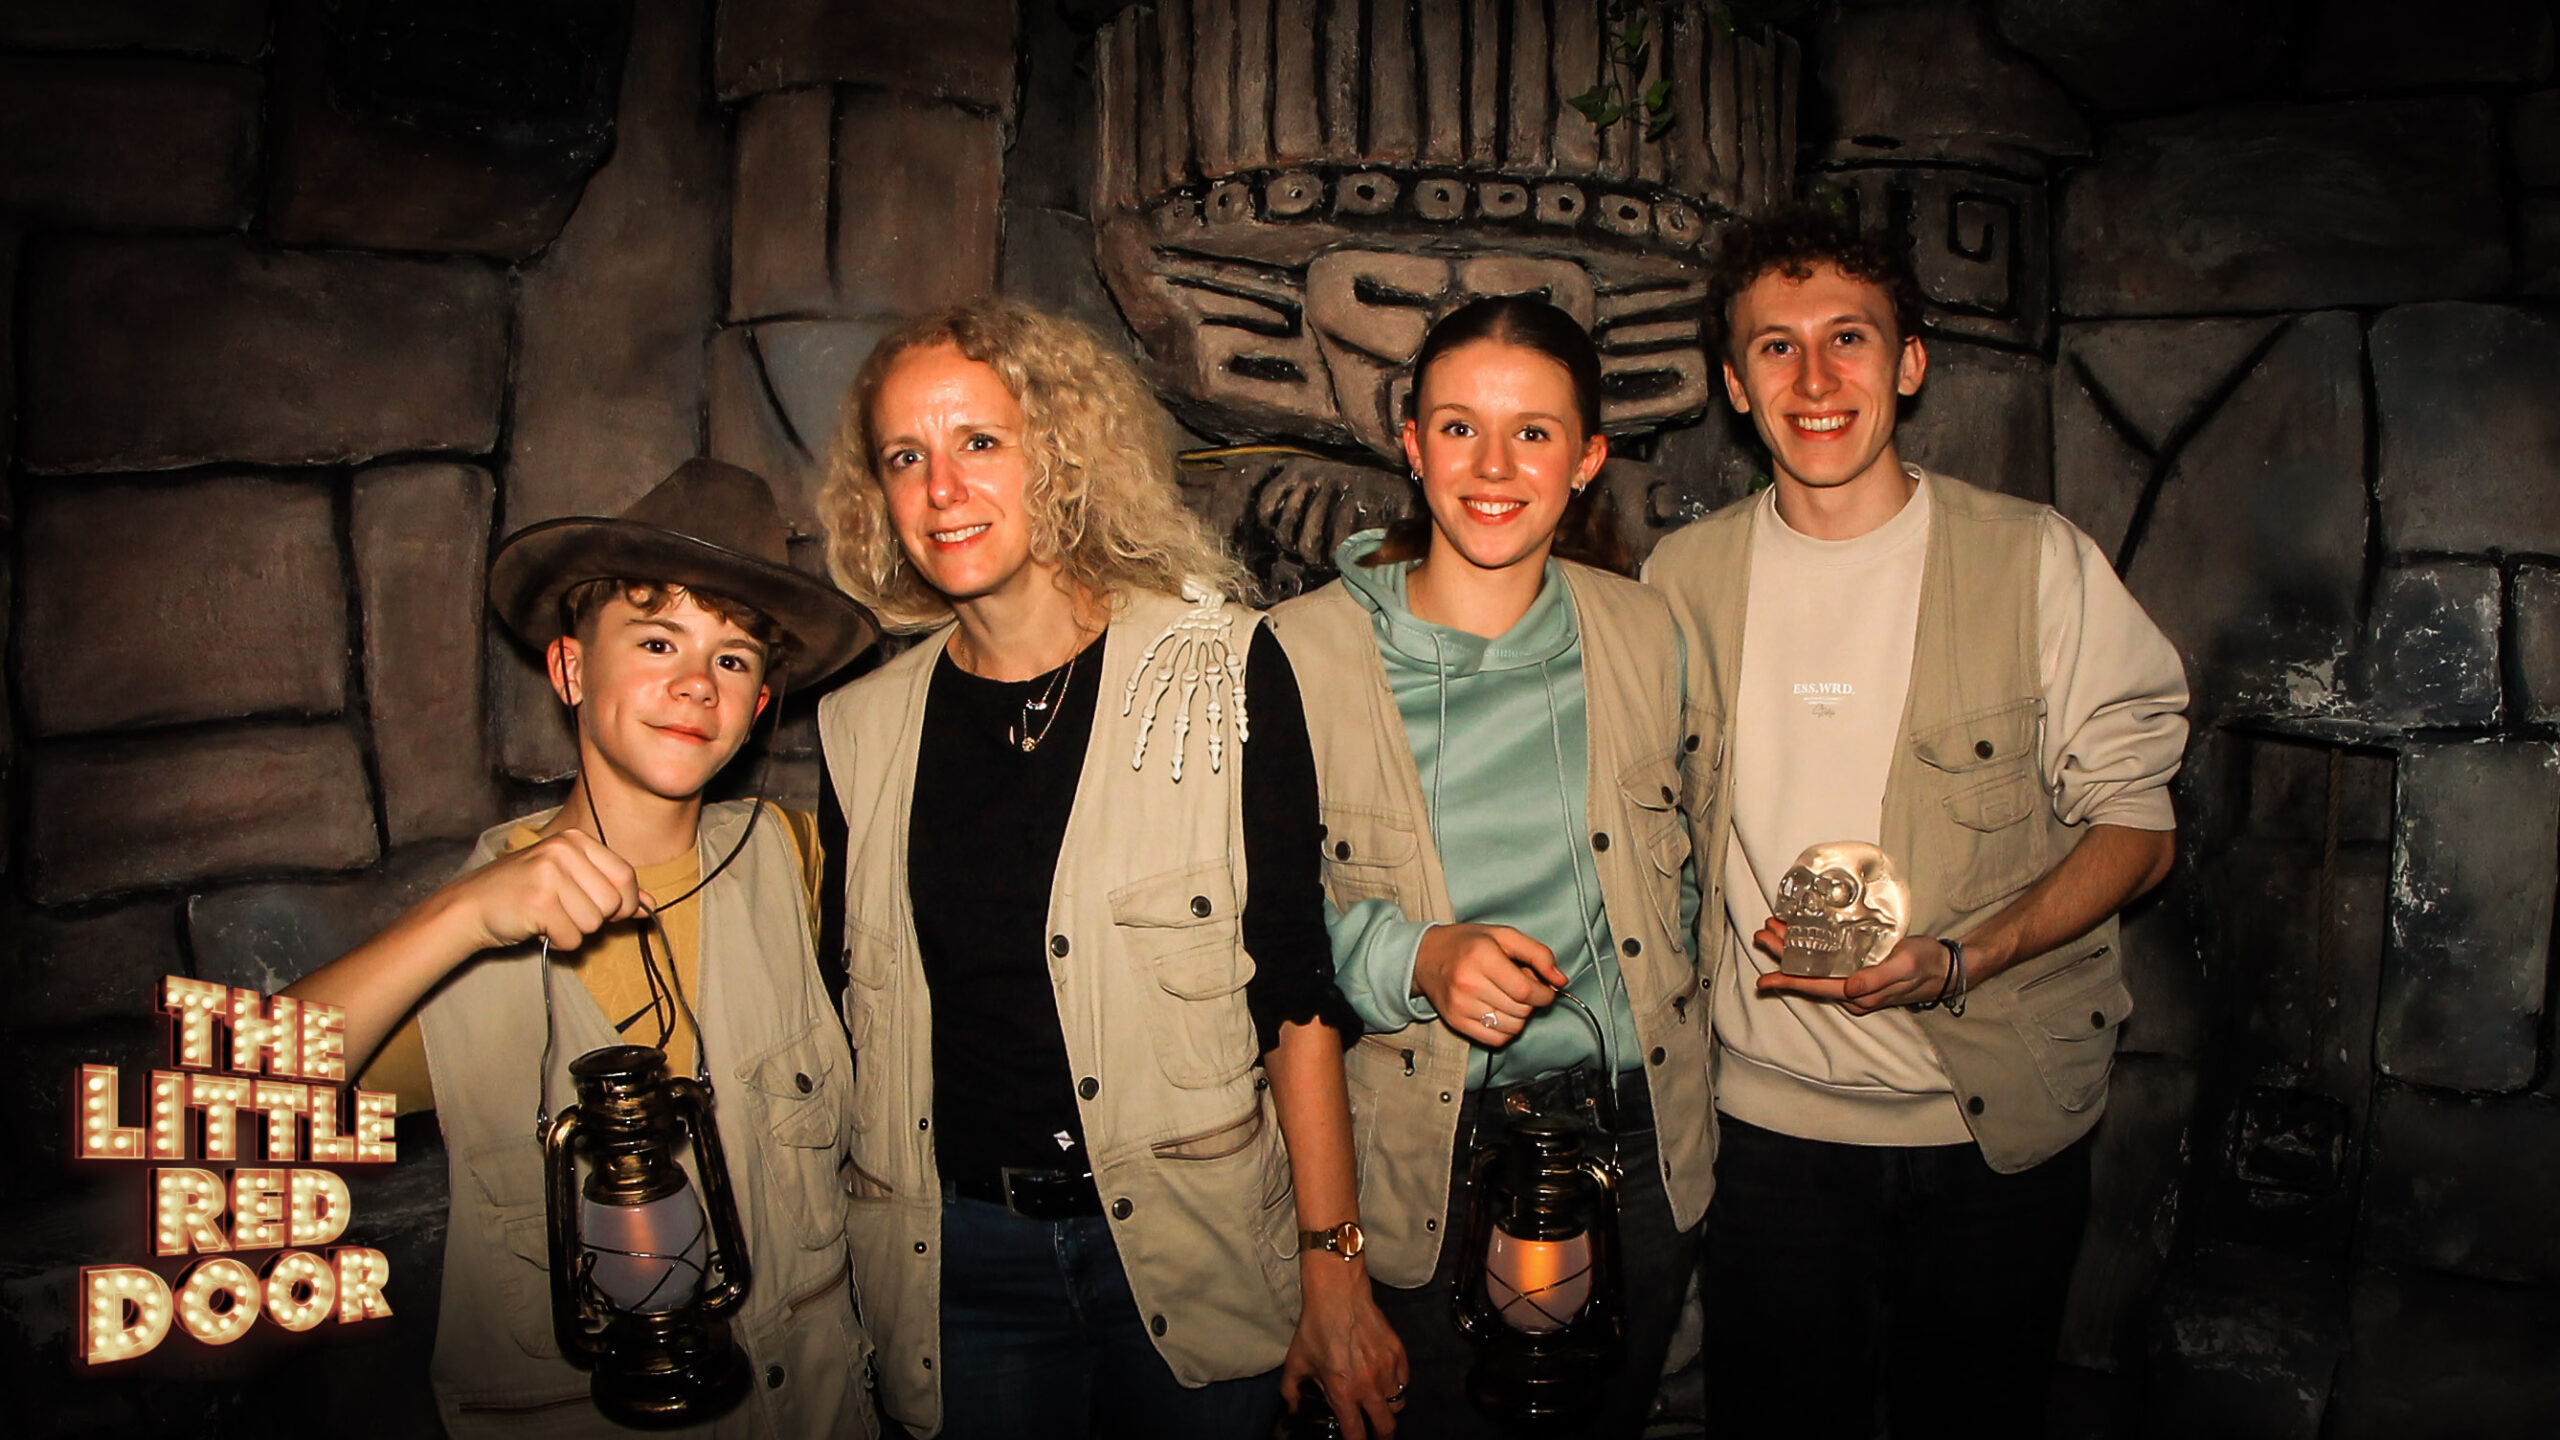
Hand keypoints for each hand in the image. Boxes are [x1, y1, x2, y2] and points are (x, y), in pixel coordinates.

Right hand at [447, 830, 644, 952]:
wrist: (470, 906)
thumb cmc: (523, 893)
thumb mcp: (569, 879)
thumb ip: (610, 888)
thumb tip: (651, 904)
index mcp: (575, 840)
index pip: (625, 876)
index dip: (624, 903)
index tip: (607, 912)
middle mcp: (564, 851)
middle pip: (612, 903)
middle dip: (593, 919)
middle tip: (565, 913)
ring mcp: (550, 874)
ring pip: (594, 923)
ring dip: (573, 931)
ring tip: (548, 918)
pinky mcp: (539, 902)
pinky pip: (573, 938)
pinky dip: (559, 942)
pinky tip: (538, 928)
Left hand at [1281, 1265, 1406, 1438]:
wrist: (1338, 1295)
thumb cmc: (1316, 1327)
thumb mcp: (1296, 1362)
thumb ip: (1290, 1390)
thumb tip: (1293, 1407)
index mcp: (1342, 1392)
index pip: (1356, 1433)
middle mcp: (1368, 1386)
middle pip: (1386, 1427)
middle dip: (1382, 1437)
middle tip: (1378, 1435)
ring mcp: (1386, 1370)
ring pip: (1398, 1404)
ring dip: (1389, 1409)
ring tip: (1381, 1405)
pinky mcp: (1398, 1353)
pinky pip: (1404, 1381)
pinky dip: (1397, 1385)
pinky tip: (1386, 1381)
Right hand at [1412, 924, 1567, 1046]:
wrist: (1426, 957)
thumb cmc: (1468, 944)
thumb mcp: (1504, 936)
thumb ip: (1538, 954)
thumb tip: (1561, 980)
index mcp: (1483, 956)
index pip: (1526, 991)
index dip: (1545, 995)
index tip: (1546, 990)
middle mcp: (1469, 983)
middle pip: (1521, 1010)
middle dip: (1530, 1002)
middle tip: (1520, 988)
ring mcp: (1460, 1006)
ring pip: (1511, 1027)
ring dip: (1519, 1016)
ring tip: (1508, 999)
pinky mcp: (1456, 1022)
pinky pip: (1495, 1039)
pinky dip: (1506, 1029)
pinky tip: (1499, 1012)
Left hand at [1754, 922, 1952, 1015]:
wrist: (1947, 967)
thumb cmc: (1926, 965)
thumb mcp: (1904, 967)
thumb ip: (1877, 978)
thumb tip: (1848, 988)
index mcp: (1859, 994)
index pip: (1815, 987)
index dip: (1788, 981)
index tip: (1763, 979)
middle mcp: (1852, 993)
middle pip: (1810, 977)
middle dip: (1783, 957)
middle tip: (1763, 935)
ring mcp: (1855, 984)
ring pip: (1816, 969)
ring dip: (1794, 951)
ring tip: (1774, 931)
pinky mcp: (1860, 973)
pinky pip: (1828, 964)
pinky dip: (1811, 950)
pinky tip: (1802, 937)